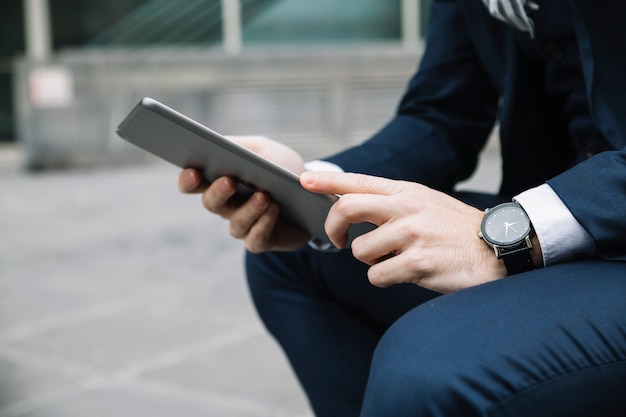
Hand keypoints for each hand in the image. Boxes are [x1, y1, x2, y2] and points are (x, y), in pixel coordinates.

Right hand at [178, 136, 309, 251]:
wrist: (315, 190)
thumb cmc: (282, 167)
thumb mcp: (262, 149)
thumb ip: (240, 146)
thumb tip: (219, 145)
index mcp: (220, 180)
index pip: (193, 184)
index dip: (188, 180)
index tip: (192, 171)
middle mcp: (227, 206)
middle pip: (211, 204)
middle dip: (218, 193)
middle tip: (229, 181)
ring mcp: (243, 225)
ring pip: (236, 223)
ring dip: (248, 209)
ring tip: (263, 196)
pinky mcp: (261, 240)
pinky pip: (256, 238)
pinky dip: (264, 224)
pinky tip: (273, 209)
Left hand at [300, 171, 506, 292]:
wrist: (498, 248)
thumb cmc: (455, 229)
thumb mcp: (425, 203)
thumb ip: (391, 203)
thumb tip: (350, 208)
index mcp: (406, 192)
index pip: (358, 181)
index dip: (327, 181)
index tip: (304, 180)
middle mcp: (406, 208)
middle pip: (346, 209)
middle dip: (333, 227)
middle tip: (337, 241)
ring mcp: (412, 234)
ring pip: (359, 250)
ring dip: (371, 261)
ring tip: (397, 259)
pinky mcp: (418, 262)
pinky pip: (377, 275)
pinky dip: (385, 279)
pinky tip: (408, 273)